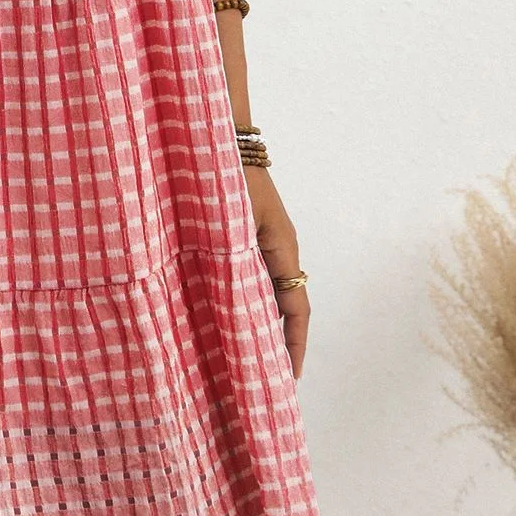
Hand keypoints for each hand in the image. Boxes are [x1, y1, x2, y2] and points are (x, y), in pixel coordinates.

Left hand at [243, 165, 309, 381]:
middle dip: (278, 342)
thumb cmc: (225, 174)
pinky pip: (251, 275)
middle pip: (285, 305)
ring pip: (267, 291)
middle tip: (265, 380)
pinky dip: (245, 299)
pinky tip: (224, 314)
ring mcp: (264, 239)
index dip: (294, 346)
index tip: (288, 379)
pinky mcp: (245, 232)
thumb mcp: (234, 221)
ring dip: (261, 322)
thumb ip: (240, 261)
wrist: (218, 134)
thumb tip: (248, 307)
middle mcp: (278, 247)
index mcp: (282, 247)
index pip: (297, 309)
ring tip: (245, 358)